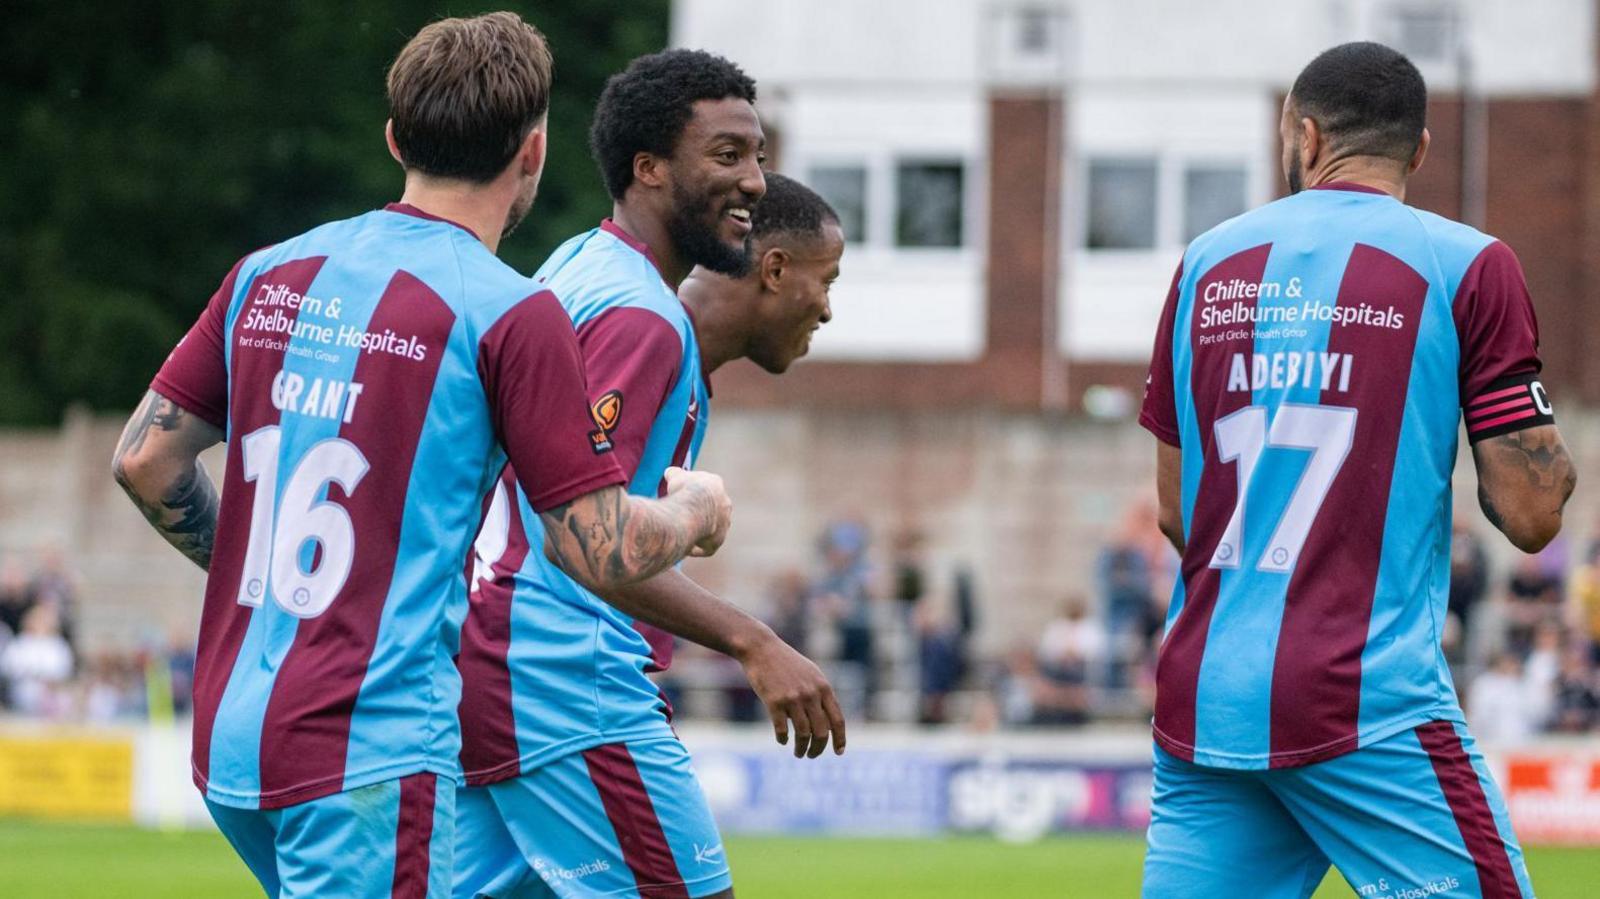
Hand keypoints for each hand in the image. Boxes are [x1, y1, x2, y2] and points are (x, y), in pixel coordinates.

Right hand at [663, 467, 730, 556]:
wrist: (693, 507)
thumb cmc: (684, 490)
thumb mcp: (675, 477)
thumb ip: (674, 474)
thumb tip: (670, 472)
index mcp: (716, 485)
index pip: (705, 489)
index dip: (691, 495)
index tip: (680, 499)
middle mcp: (724, 504)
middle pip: (711, 510)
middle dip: (697, 514)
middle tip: (681, 518)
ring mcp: (723, 524)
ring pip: (710, 530)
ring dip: (697, 532)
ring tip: (680, 535)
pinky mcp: (717, 541)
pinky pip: (706, 548)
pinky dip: (695, 548)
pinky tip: (684, 549)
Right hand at [736, 628, 846, 758]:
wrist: (762, 648)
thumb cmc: (786, 663)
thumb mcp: (811, 674)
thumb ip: (822, 694)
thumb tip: (830, 720)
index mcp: (823, 688)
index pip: (837, 720)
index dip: (840, 739)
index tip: (839, 752)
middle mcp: (811, 694)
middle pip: (821, 732)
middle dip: (818, 749)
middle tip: (812, 755)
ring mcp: (793, 698)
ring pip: (803, 735)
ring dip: (801, 749)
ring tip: (799, 753)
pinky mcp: (774, 702)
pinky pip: (782, 730)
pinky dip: (783, 739)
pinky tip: (782, 741)